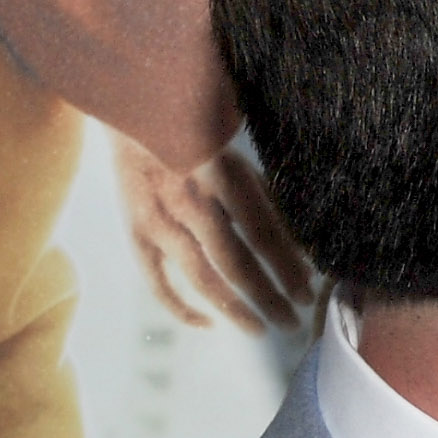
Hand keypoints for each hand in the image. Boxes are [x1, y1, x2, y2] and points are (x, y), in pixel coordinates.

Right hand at [118, 136, 315, 330]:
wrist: (129, 109)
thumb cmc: (195, 129)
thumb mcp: (236, 152)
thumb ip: (267, 196)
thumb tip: (301, 248)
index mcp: (219, 173)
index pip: (262, 233)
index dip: (287, 268)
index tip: (308, 293)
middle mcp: (187, 199)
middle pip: (236, 262)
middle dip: (268, 297)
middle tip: (293, 323)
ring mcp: (157, 219)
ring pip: (200, 276)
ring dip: (233, 308)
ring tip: (259, 328)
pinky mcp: (135, 230)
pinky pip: (156, 281)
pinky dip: (180, 307)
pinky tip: (207, 323)